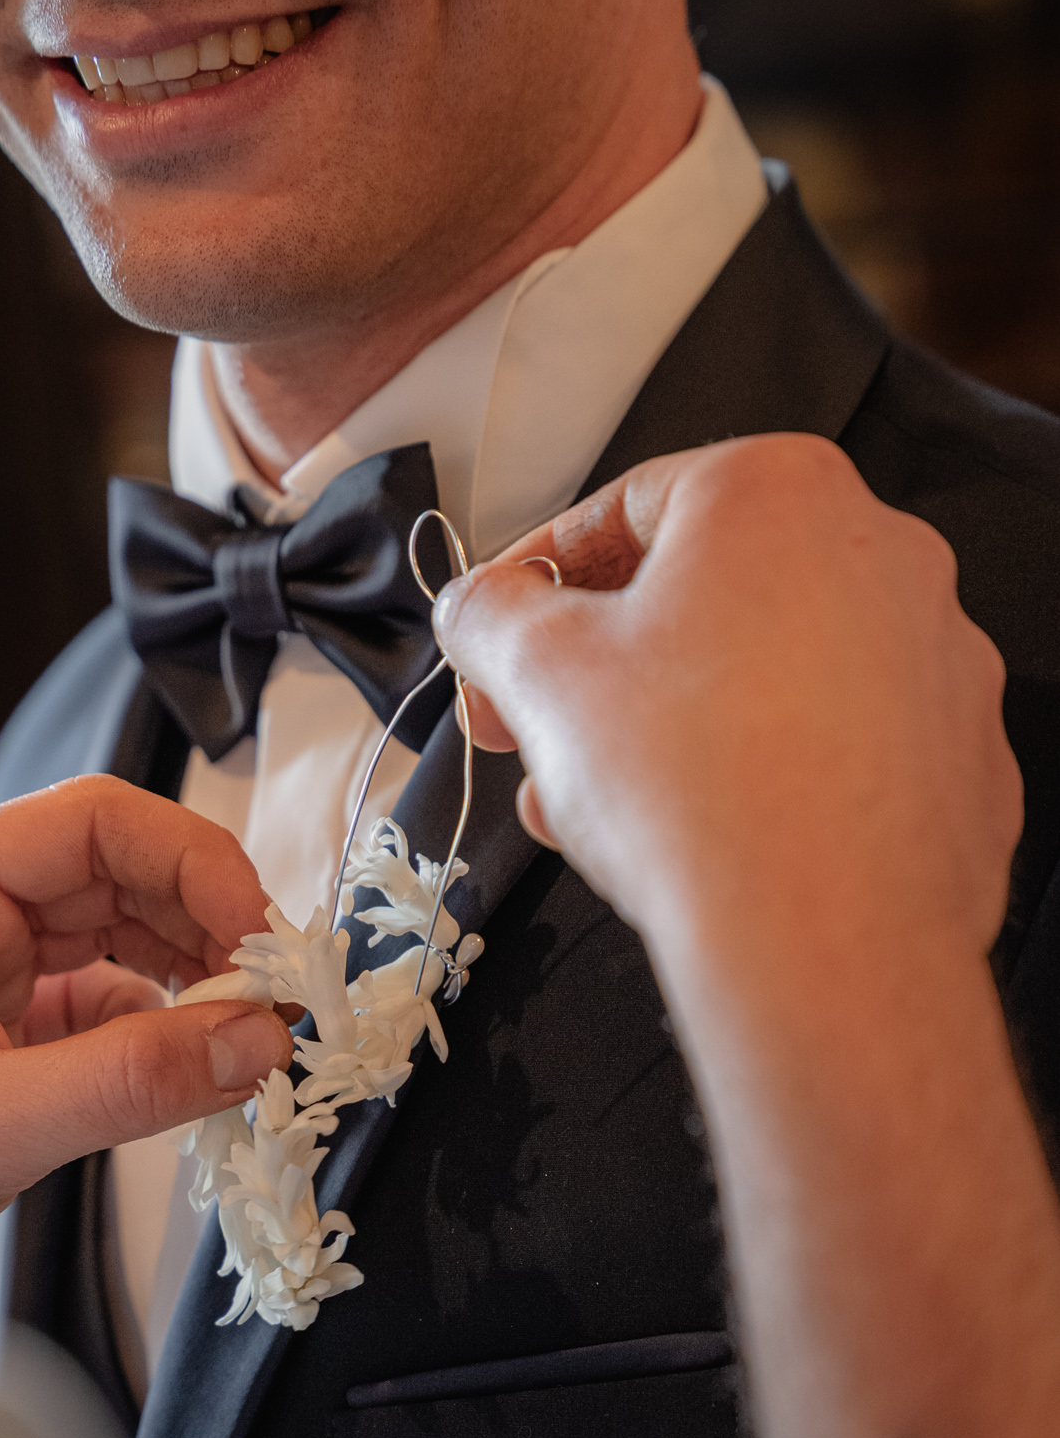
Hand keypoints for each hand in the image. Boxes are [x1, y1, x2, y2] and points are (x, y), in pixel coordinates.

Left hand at [0, 777, 291, 1304]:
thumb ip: (131, 1081)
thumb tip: (257, 1042)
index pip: (92, 821)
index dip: (193, 863)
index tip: (260, 936)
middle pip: (115, 872)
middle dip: (204, 924)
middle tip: (275, 994)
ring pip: (114, 939)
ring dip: (189, 978)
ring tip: (248, 1035)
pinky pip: (98, 1008)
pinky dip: (156, 1033)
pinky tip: (192, 1070)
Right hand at [435, 435, 1020, 983]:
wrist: (820, 943)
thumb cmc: (699, 791)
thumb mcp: (536, 671)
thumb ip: (489, 613)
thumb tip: (481, 607)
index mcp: (780, 494)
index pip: (624, 507)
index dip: (535, 576)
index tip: (498, 624)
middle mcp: (882, 556)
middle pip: (701, 596)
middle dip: (599, 668)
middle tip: (534, 725)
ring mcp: (936, 661)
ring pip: (767, 676)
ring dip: (669, 730)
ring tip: (596, 808)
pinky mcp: (958, 760)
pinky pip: (834, 750)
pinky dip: (764, 778)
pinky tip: (699, 836)